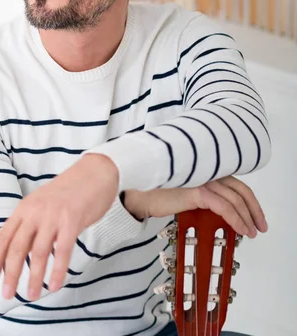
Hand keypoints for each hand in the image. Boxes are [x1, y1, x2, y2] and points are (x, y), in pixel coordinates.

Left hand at [0, 153, 117, 300]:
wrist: (94, 173)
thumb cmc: (69, 192)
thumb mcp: (43, 204)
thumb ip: (32, 225)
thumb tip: (21, 254)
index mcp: (25, 207)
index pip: (4, 236)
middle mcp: (36, 211)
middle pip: (18, 247)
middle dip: (11, 274)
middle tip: (7, 295)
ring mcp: (54, 216)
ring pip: (39, 253)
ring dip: (34, 278)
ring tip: (32, 295)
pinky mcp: (72, 221)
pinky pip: (62, 251)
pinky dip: (58, 271)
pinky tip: (55, 285)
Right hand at [124, 176, 267, 236]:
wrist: (139, 193)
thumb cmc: (158, 193)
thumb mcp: (186, 190)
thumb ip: (203, 193)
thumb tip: (220, 209)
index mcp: (206, 168)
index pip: (235, 182)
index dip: (249, 199)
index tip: (255, 214)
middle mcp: (208, 170)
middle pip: (240, 189)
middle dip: (254, 209)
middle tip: (260, 225)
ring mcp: (203, 179)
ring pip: (235, 200)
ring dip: (247, 218)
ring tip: (251, 232)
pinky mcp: (198, 191)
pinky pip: (225, 207)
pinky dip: (236, 219)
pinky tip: (240, 229)